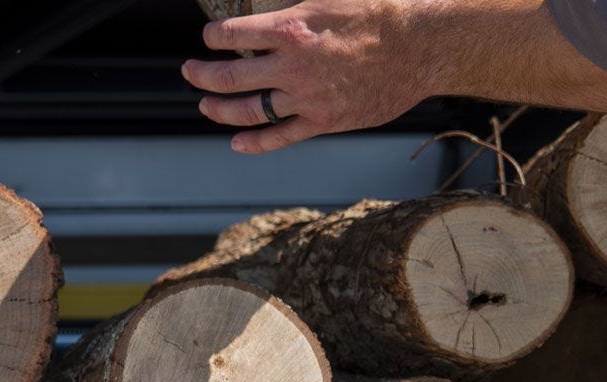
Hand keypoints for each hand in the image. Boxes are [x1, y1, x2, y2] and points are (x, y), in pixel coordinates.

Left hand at [183, 1, 431, 153]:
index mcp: (289, 28)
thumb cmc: (378, 15)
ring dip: (221, 109)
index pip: (233, 34)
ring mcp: (306, 98)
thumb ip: (295, 9)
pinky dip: (256, 142)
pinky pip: (281, 137)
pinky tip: (237, 143)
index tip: (209, 38)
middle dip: (203, 75)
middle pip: (231, 76)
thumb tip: (276, 14)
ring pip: (250, 110)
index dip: (214, 37)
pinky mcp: (324, 121)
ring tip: (206, 105)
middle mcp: (291, 66)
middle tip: (190, 72)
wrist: (416, 47)